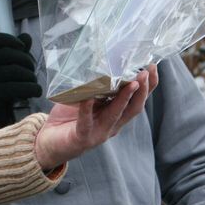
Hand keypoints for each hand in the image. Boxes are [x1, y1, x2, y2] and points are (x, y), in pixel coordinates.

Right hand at [0, 32, 41, 130]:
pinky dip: (32, 88)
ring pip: (15, 71)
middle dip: (27, 61)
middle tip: (32, 72)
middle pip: (8, 54)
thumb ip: (14, 53)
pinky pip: (17, 87)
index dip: (9, 39)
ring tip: (34, 84)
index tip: (22, 47)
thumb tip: (26, 37)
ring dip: (31, 77)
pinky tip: (36, 92)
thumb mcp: (3, 70)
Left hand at [34, 65, 158, 170]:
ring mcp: (99, 132)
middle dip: (142, 90)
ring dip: (125, 98)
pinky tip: (88, 98)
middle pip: (133, 108)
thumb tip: (103, 62)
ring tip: (131, 83)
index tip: (153, 67)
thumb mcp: (87, 100)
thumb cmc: (69, 118)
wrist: (50, 142)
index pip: (137, 100)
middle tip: (146, 72)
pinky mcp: (82, 137)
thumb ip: (96, 88)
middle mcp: (112, 124)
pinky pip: (86, 122)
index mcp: (116, 114)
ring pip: (116, 115)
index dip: (148, 86)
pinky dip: (87, 109)